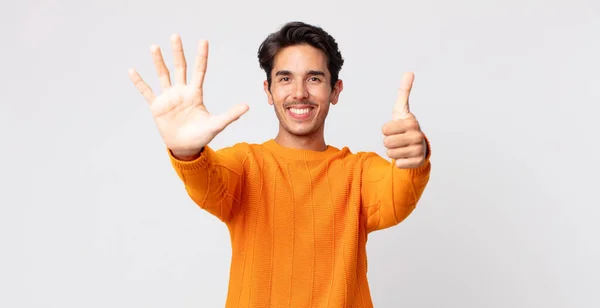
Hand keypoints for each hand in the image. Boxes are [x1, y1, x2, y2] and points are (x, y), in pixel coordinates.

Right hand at [128, 34, 248, 157]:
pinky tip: (132, 70)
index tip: (203, 41)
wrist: (186, 148)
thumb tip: (247, 106)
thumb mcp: (217, 125)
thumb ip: (230, 115)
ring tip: (154, 47)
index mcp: (195, 93)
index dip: (201, 56)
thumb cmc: (202, 136)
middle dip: (178, 52)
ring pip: (163, 75)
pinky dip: (139, 82)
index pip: (199, 71)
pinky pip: (147, 91)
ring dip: (158, 61)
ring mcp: (168, 98)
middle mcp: (181, 92)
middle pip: (180, 67)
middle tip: (175, 36)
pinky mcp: (157, 106)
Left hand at [382, 72, 426, 168]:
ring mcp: (418, 150)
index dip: (386, 130)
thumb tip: (409, 72)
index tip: (395, 129)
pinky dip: (399, 162)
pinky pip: (398, 164)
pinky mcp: (417, 162)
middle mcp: (417, 135)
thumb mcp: (401, 110)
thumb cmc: (405, 126)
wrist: (417, 147)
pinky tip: (406, 156)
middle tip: (397, 140)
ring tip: (401, 147)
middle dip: (389, 142)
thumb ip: (403, 92)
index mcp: (411, 122)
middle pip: (387, 142)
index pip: (384, 129)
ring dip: (393, 152)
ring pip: (390, 154)